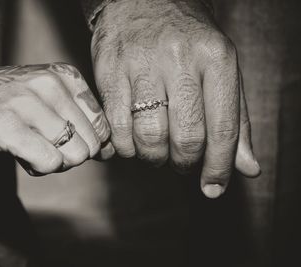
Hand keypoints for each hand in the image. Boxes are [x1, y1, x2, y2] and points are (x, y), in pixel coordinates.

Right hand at [0, 63, 111, 174]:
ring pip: (74, 154)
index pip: (101, 123)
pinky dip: (40, 168)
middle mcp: (49, 84)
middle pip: (90, 142)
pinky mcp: (7, 126)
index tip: (70, 144)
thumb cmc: (7, 103)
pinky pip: (49, 162)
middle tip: (49, 149)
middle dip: (73, 156)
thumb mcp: (48, 96)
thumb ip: (78, 116)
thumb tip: (106, 149)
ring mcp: (27, 103)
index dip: (89, 143)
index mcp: (64, 75)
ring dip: (56, 164)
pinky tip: (24, 157)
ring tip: (34, 150)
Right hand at [91, 0, 259, 197]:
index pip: (223, 128)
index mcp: (217, 58)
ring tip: (157, 153)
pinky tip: (132, 144)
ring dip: (154, 158)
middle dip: (184, 164)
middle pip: (186, 137)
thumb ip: (235, 119)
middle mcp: (180, 59)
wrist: (141, 1)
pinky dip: (126, 147)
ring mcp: (141, 64)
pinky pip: (118, 127)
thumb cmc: (186, 40)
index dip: (219, 166)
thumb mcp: (221, 69)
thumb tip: (247, 168)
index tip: (213, 187)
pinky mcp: (109, 71)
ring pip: (150, 136)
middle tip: (181, 164)